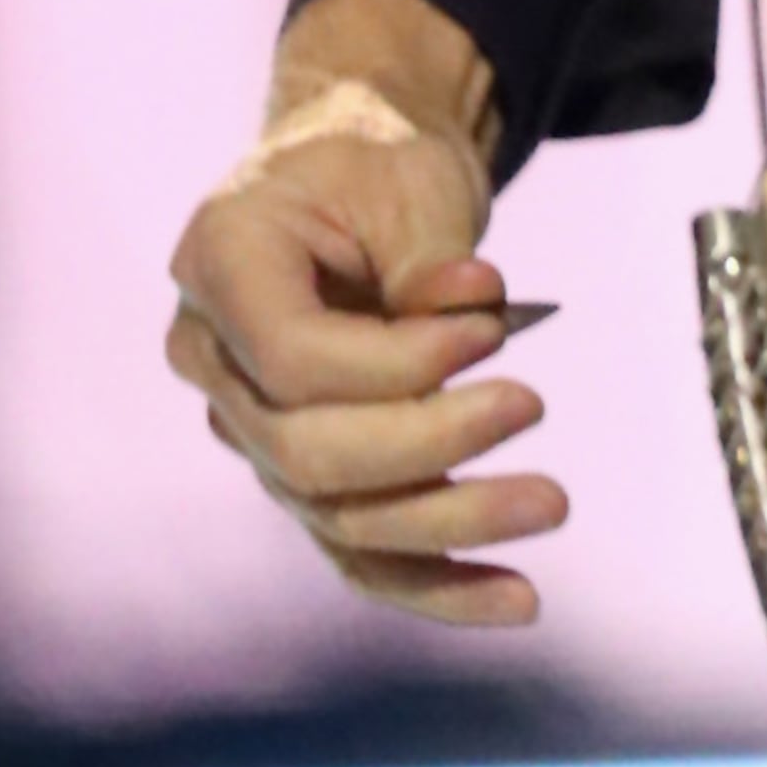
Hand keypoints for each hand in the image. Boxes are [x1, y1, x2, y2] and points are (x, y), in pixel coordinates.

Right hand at [162, 0, 564, 629]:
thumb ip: (428, 258)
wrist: (353, 177)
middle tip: (531, 405)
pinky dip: (438, 586)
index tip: (490, 333)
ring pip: (338, 518)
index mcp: (219, 268)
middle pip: (307, 455)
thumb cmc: (372, 165)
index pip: (292, 359)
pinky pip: (359, 554)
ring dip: (451, 527)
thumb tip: (471, 313)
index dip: (394, 364)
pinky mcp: (305, 478)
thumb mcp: (403, 180)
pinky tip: (517, 600)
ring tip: (552, 505)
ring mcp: (253, 431)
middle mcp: (214, 362)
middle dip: (428, 447)